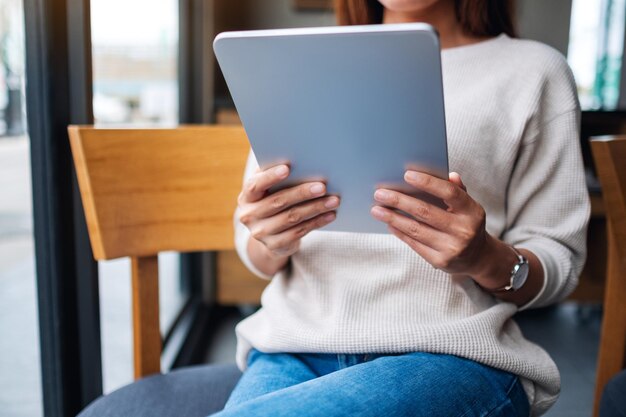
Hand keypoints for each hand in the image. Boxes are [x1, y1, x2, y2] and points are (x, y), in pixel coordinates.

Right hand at [238, 164, 339, 258]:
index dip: (270, 177)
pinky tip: (330, 215)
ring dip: (315, 208)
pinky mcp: (275, 245)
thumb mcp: (270, 189)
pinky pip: (299, 232)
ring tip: (334, 200)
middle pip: (278, 202)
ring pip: (292, 218)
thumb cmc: (273, 200)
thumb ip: (276, 175)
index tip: (288, 168)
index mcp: (246, 197)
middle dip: (302, 193)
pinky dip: (317, 222)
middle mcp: (249, 215)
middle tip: (323, 186)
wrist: (270, 235)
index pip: (255, 185)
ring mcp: (261, 233)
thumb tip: (301, 159)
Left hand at [370, 171, 489, 276]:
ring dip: (392, 218)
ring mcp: (452, 248)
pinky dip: (399, 232)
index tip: (406, 174)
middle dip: (399, 201)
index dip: (428, 182)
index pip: (449, 192)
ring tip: (376, 209)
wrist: (478, 257)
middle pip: (425, 212)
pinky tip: (389, 223)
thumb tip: (449, 175)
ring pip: (415, 229)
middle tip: (379, 193)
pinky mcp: (440, 262)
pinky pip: (414, 244)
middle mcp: (464, 230)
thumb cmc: (466, 223)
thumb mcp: (468, 206)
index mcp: (472, 211)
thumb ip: (457, 190)